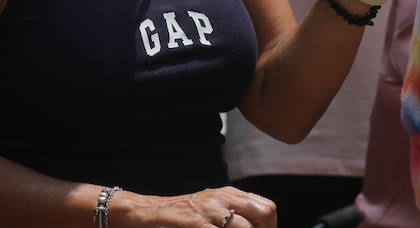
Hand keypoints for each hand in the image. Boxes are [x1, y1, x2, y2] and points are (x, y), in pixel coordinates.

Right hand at [114, 186, 275, 226]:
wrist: (149, 212)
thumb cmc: (184, 215)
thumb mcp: (212, 208)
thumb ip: (234, 214)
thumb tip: (259, 225)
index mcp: (231, 194)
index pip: (268, 208)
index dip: (270, 227)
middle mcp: (224, 197)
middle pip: (264, 213)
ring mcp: (209, 209)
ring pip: (245, 227)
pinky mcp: (194, 222)